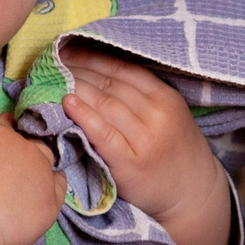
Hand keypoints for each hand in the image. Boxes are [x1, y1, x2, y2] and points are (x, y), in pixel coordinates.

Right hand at [0, 96, 65, 244]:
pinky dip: (51, 185)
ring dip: (32, 160)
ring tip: (19, 170)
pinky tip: (41, 189)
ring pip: (42, 157)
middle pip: (18, 137)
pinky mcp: (50, 203)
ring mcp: (39, 174)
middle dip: (9, 139)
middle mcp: (21, 148)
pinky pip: (59, 185)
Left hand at [62, 49, 222, 224]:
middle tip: (51, 62)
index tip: (67, 50)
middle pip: (110, 85)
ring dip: (76, 88)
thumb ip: (140, 96)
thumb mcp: (168, 115)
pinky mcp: (131, 163)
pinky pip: (103, 134)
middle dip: (78, 70)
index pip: (123, 69)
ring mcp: (145, 140)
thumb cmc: (174, 151)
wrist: (192, 193)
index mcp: (166, 97)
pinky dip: (84, 116)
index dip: (92, 57)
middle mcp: (158, 115)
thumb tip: (94, 71)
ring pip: (105, 104)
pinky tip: (67, 103)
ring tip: (52, 79)